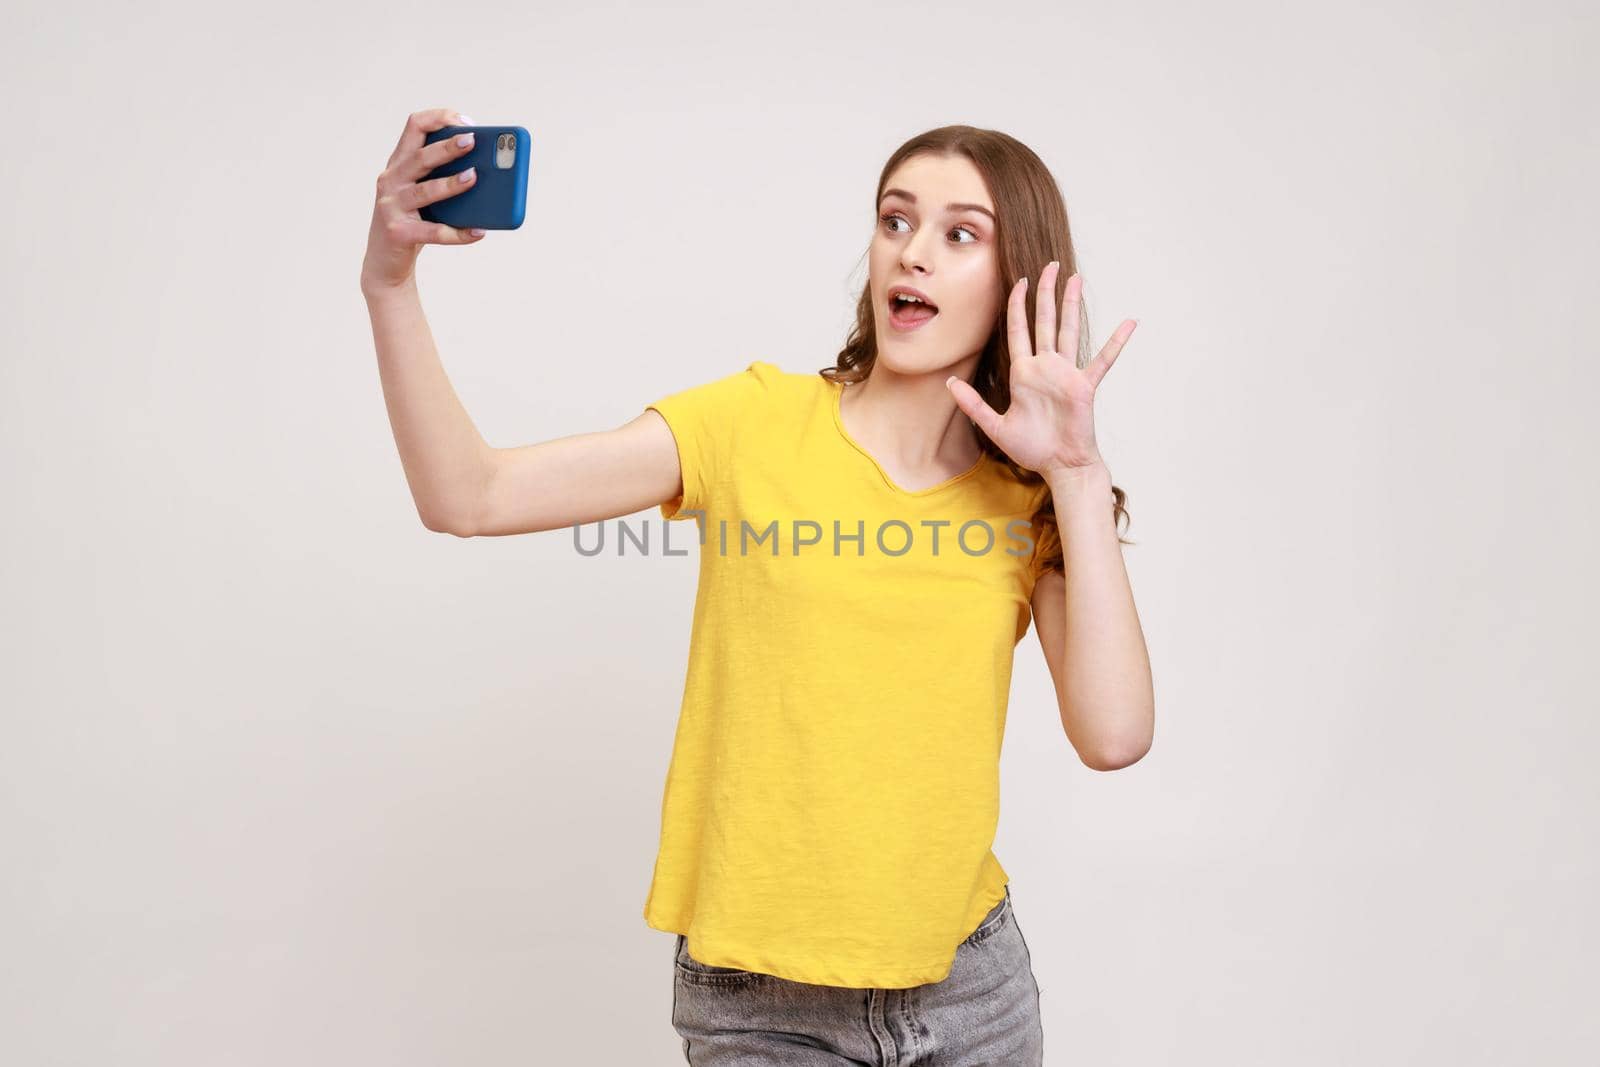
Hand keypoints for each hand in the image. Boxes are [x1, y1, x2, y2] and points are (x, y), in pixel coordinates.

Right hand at [361, 107, 484, 292]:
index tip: (465, 122)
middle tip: (472, 140)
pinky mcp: (398, 233)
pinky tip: (479, 232)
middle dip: (447, 146)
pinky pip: (433, 232)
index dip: (439, 118)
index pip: (414, 126)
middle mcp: (391, 180)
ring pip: (424, 191)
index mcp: (399, 163)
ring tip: (474, 177)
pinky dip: (458, 233)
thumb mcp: (424, 194)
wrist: (385, 262)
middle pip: (419, 156)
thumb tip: (487, 172)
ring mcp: (391, 206)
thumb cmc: (413, 221)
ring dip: (450, 184)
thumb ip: (443, 177)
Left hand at [946, 261, 1135, 479]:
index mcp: (1024, 373)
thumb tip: (949, 382)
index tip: (1018, 282)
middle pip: (1045, 321)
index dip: (1016, 305)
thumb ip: (972, 403)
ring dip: (1072, 304)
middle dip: (1045, 293)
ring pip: (1069, 330)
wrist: (1060, 466)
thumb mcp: (994, 425)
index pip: (1018, 330)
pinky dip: (1116, 342)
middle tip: (1049, 266)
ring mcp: (1066, 374)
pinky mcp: (1085, 386)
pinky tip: (1129, 323)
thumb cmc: (1032, 449)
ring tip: (1076, 278)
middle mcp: (1045, 367)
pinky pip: (1102, 360)